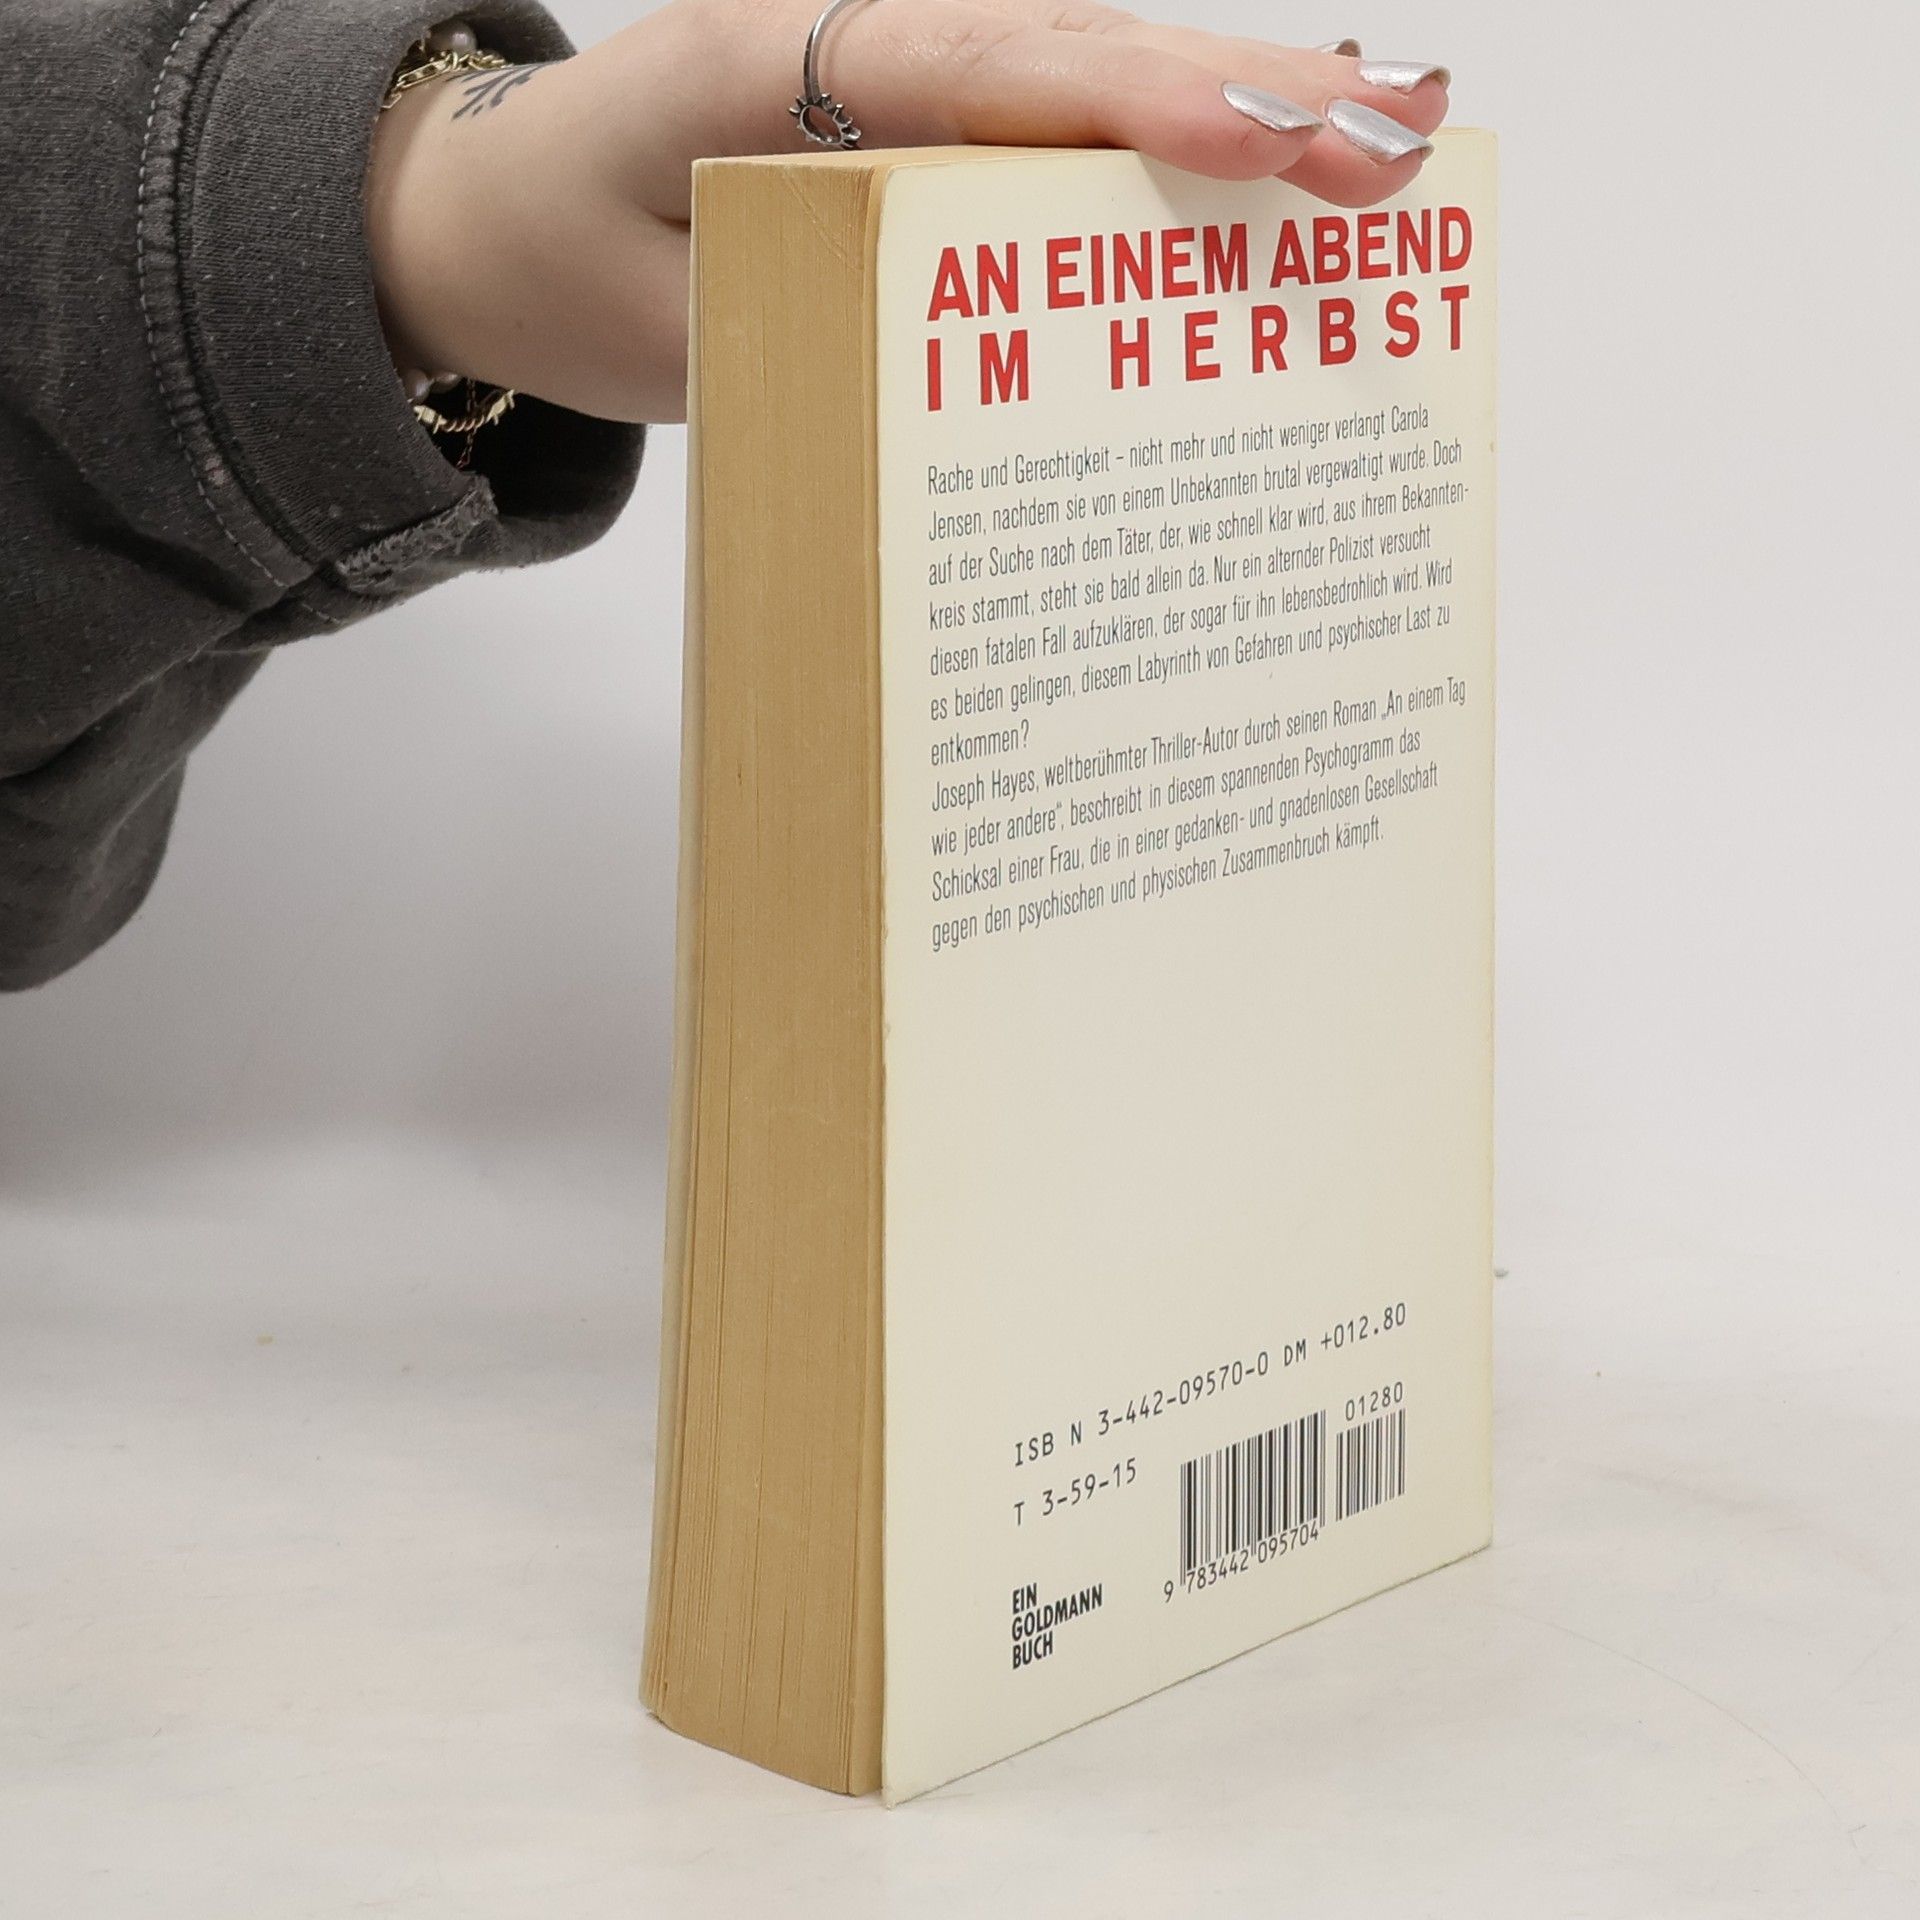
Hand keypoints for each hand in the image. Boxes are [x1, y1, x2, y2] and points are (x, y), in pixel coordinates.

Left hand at [366, 6, 1449, 425]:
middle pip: (1070, 52)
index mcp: (770, 62)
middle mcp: (854, 41)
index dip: (1125, 103)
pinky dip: (1163, 148)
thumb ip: (801, 325)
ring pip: (1085, 75)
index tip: (1254, 139)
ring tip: (1384, 144)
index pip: (974, 69)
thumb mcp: (660, 327)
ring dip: (1234, 110)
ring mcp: (894, 74)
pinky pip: (1053, 124)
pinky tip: (1271, 160)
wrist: (493, 215)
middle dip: (1237, 100)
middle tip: (1388, 148)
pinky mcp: (917, 123)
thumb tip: (975, 363)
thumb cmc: (566, 262)